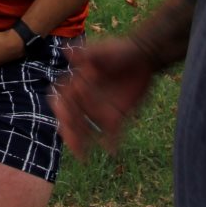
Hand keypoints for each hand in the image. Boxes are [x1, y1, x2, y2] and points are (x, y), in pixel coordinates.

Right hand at [53, 36, 155, 159]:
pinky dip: (110, 142)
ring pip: (87, 129)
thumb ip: (88, 54)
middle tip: (72, 145)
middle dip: (70, 132)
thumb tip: (68, 50)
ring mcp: (100, 109)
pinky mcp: (116, 116)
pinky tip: (111, 150)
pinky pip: (111, 133)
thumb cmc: (121, 50)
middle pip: (72, 119)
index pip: (63, 100)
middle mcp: (86, 99)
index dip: (61, 109)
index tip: (63, 117)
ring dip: (83, 142)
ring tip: (83, 156)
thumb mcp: (104, 50)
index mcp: (78, 84)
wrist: (144, 57)